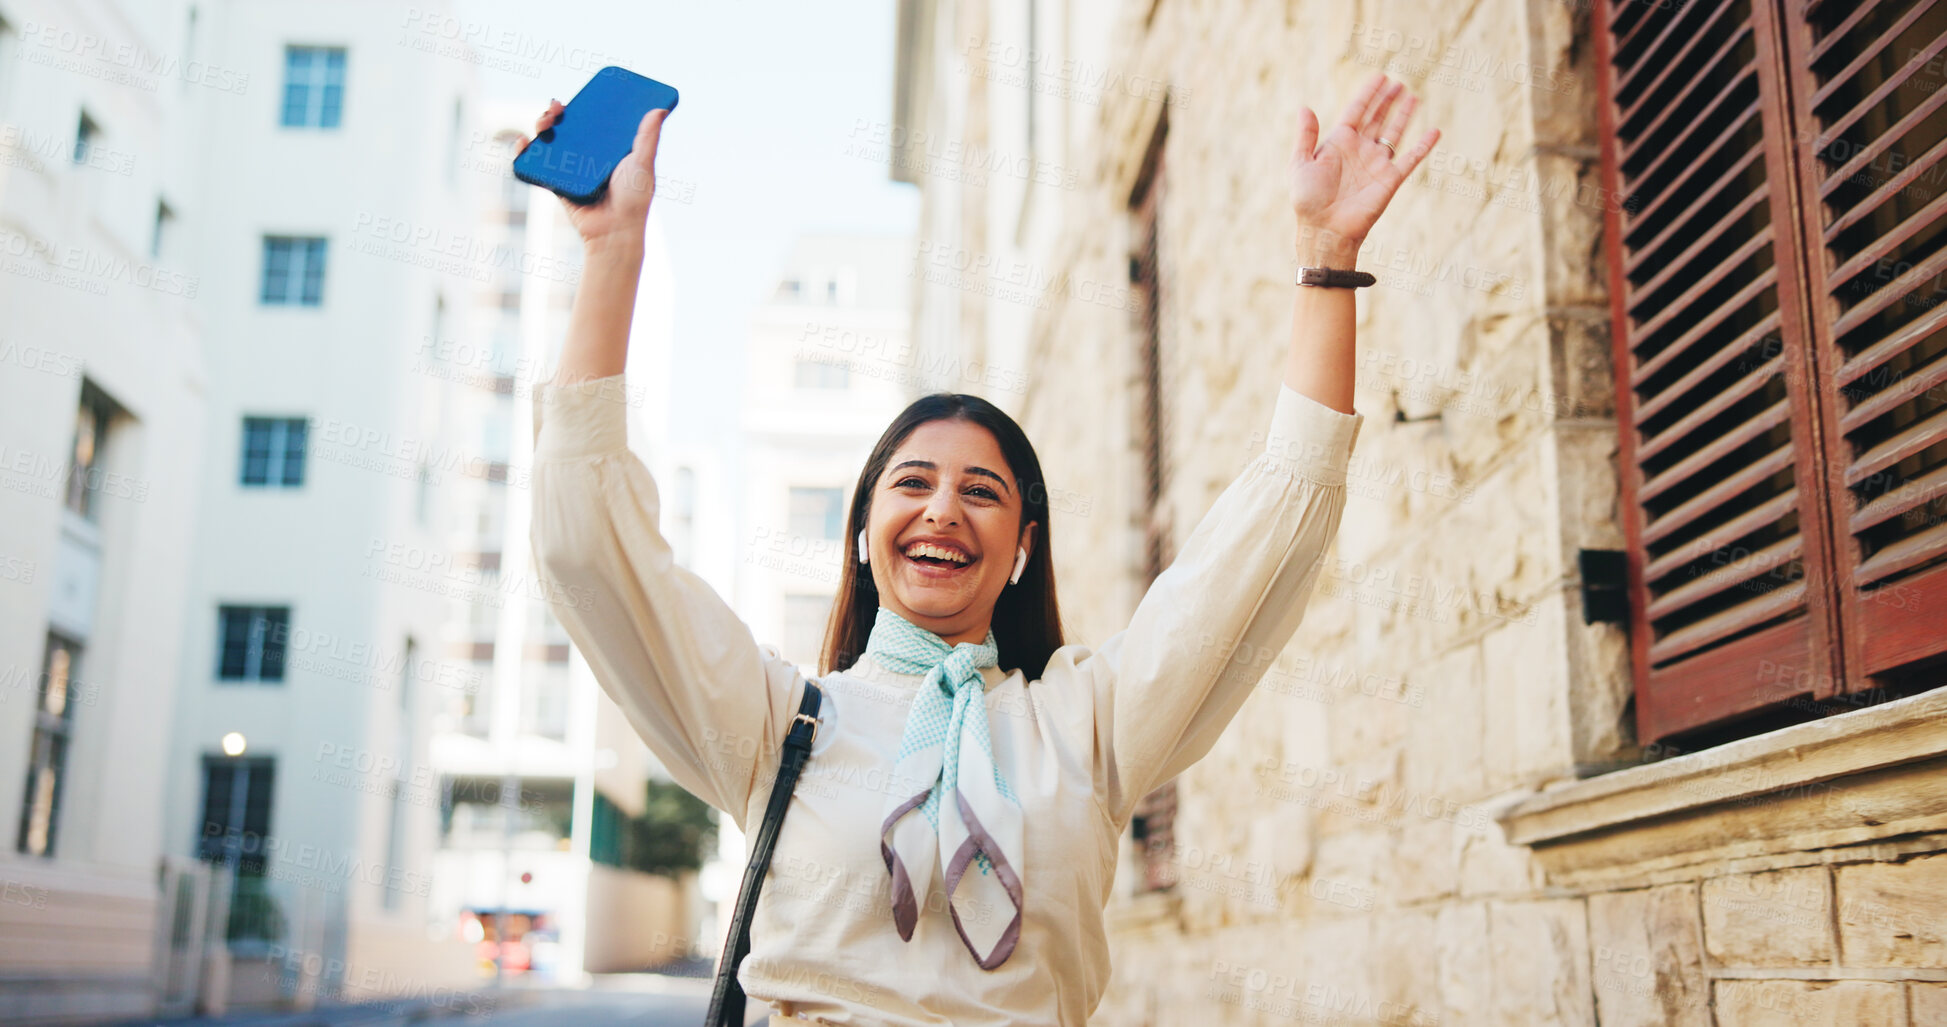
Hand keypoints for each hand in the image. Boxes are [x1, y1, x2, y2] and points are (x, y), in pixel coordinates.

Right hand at [515, 100, 668, 251]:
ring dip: (542, 126)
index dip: (585, 105)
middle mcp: (590, 157)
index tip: (581, 94)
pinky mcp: (558, 183)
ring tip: (543, 122)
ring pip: (553, 141)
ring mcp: (572, 169)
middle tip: (556, 107)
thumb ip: (648, 138)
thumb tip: (659, 109)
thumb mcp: (643, 164)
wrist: (613, 232)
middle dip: (557, 112)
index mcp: (610, 149)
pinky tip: (524, 141)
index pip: (595, 120)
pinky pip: (539, 165)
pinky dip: (527, 151)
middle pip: (569, 127)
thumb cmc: (633, 200)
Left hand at [1287, 74, 1438, 263]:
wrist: (1324, 229)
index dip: (1368, 94)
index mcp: (1339, 143)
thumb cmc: (1308, 200)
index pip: (1357, 111)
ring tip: (1413, 96)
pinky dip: (1424, 146)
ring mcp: (1376, 164)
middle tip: (1398, 83)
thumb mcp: (1300, 163)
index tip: (1380, 77)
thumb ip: (1305, 136)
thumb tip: (1305, 107)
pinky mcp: (1390, 179)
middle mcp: (1360, 150)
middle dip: (1387, 100)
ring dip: (1404, 115)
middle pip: (1377, 118)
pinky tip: (1435, 131)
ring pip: (1394, 133)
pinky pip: (1411, 159)